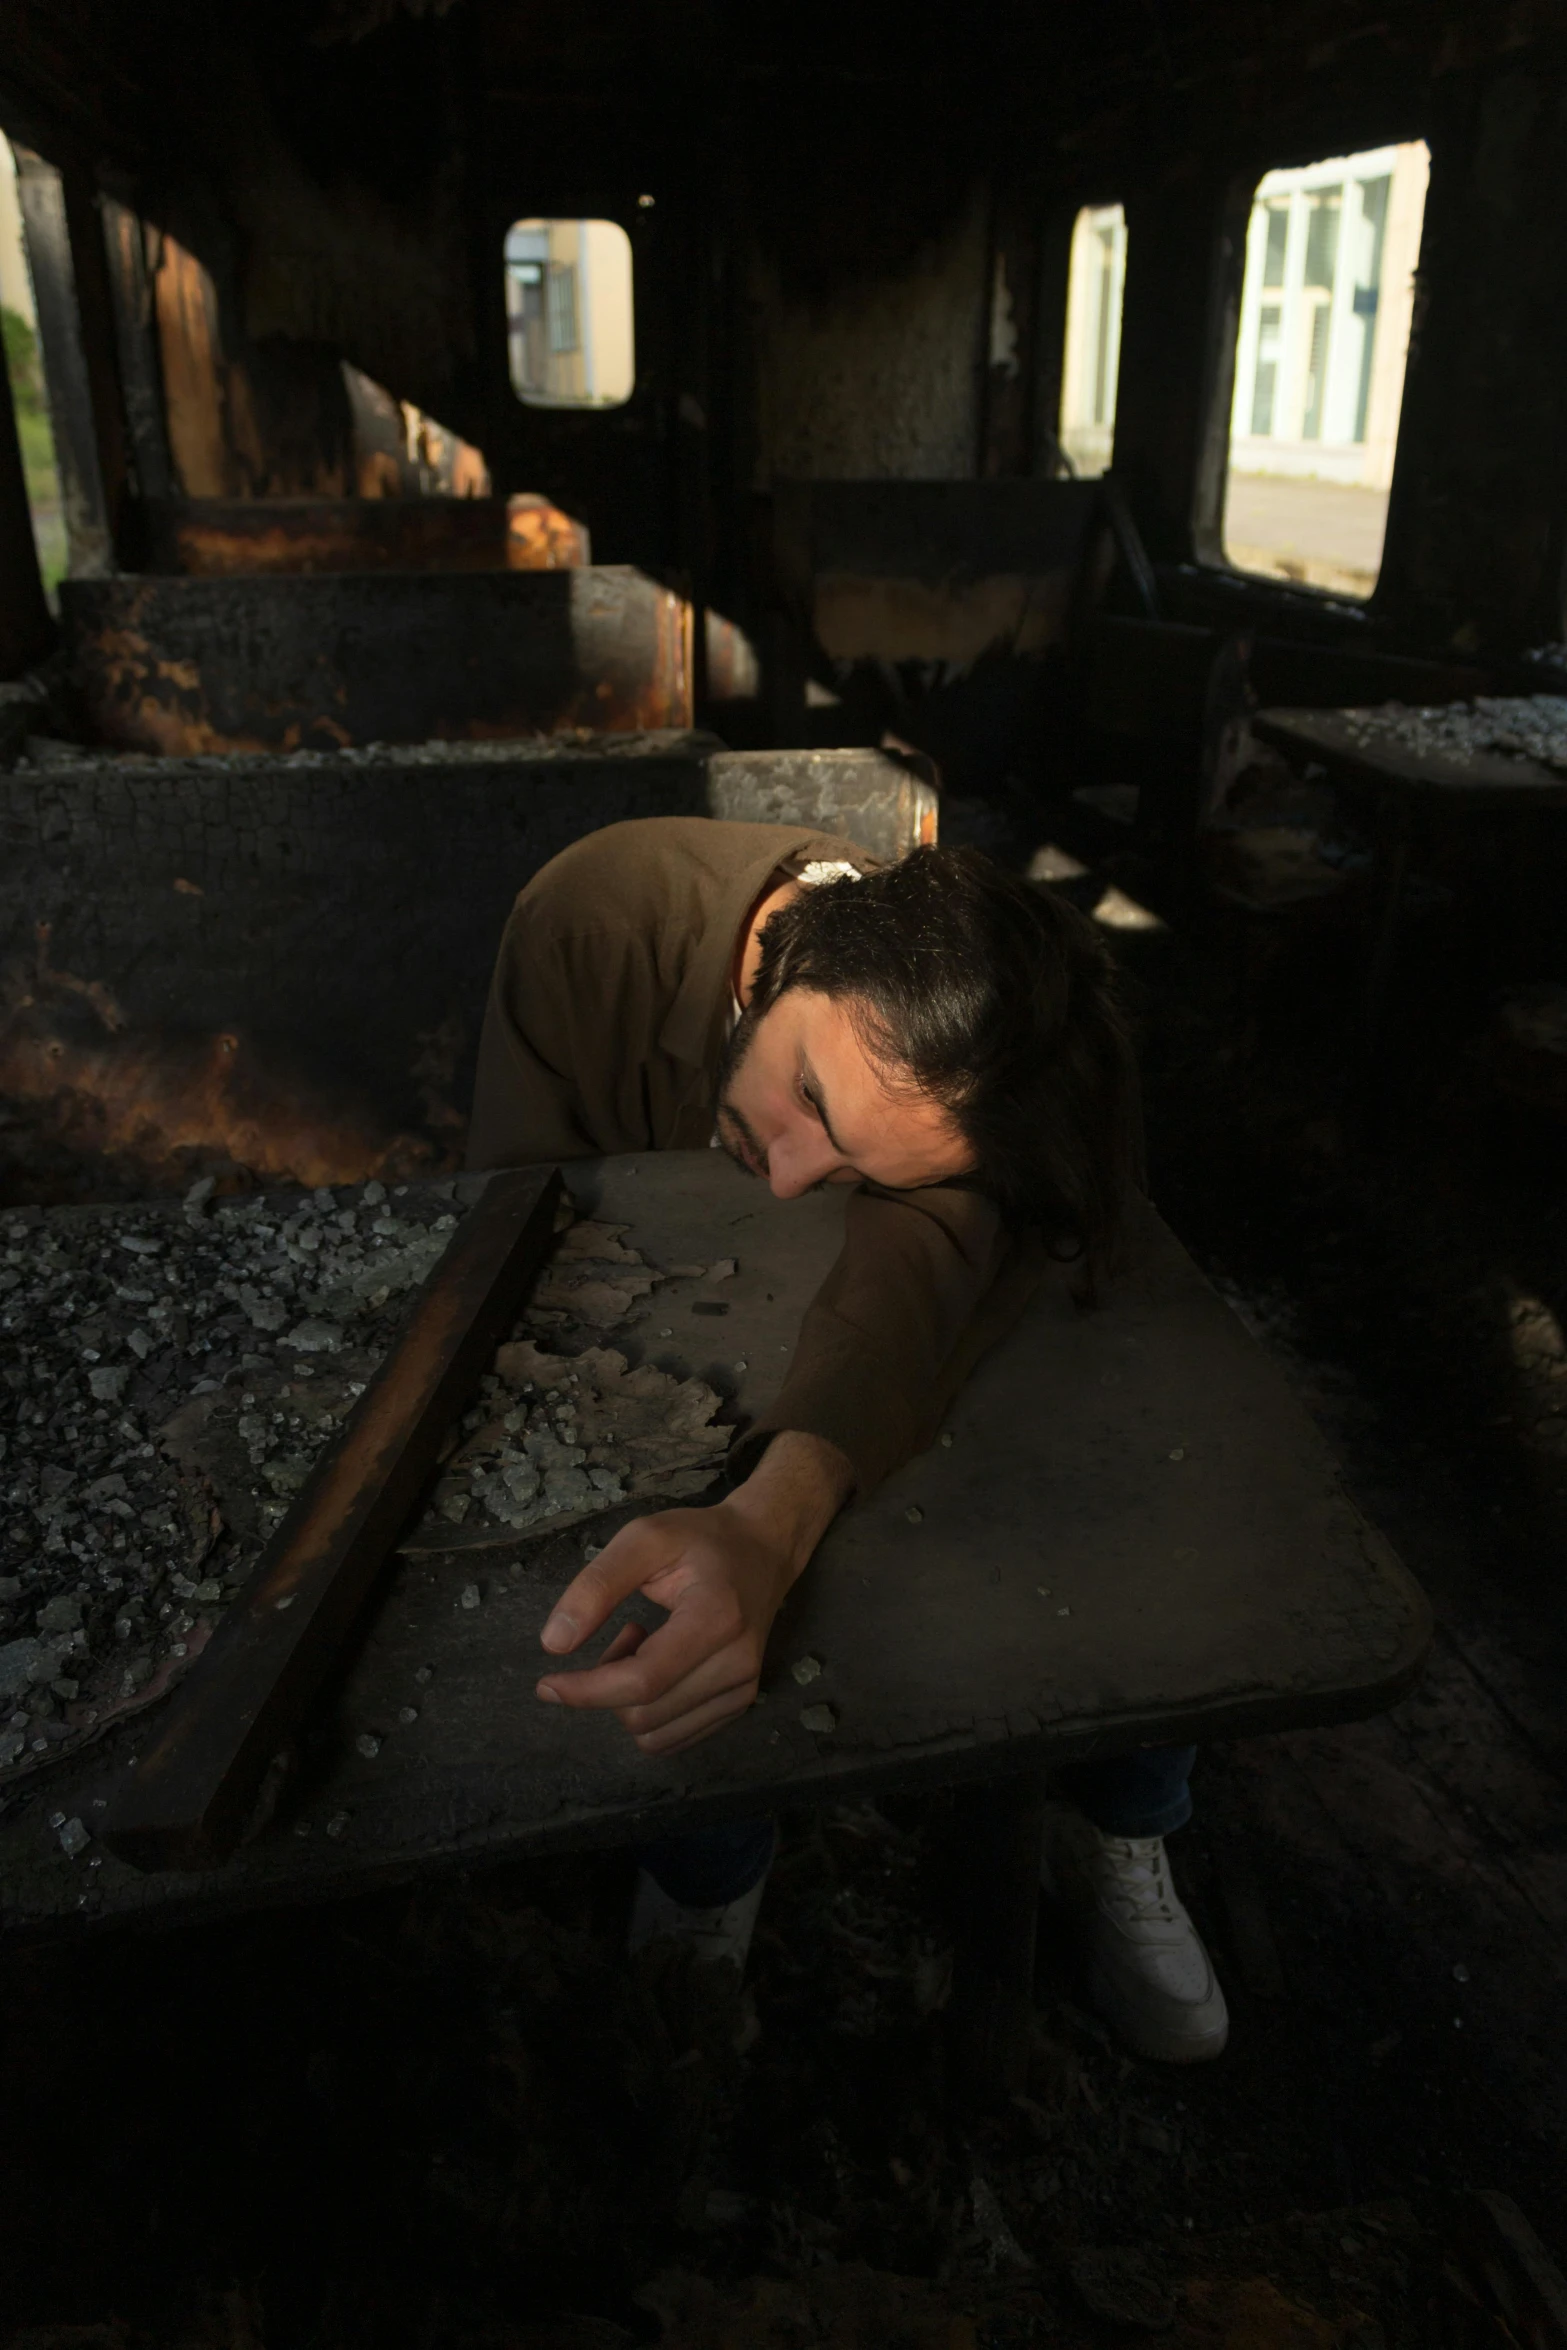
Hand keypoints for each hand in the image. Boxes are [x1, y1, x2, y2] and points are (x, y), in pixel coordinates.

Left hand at [534, 1431, 852, 1756]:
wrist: (763, 1549)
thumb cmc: (700, 1539)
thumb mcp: (643, 1538)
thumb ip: (596, 1586)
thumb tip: (553, 1644)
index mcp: (716, 1618)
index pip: (643, 1681)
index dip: (588, 1690)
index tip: (547, 1685)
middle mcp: (737, 1663)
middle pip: (644, 1714)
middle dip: (609, 1684)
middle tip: (622, 1632)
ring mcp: (744, 1689)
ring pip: (654, 1735)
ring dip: (628, 1700)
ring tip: (644, 1646)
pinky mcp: (740, 1704)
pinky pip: (673, 1738)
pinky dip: (649, 1711)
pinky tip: (661, 1666)